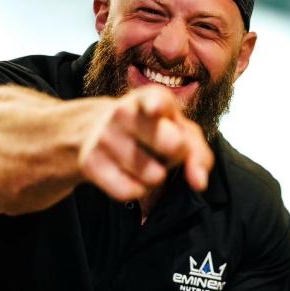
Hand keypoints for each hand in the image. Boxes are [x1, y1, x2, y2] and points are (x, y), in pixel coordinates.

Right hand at [78, 84, 212, 200]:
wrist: (94, 129)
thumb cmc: (148, 130)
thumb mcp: (177, 130)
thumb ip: (198, 153)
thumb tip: (199, 182)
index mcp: (150, 98)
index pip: (155, 101)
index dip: (156, 106)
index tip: (155, 110)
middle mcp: (124, 113)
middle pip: (173, 146)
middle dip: (177, 157)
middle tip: (165, 151)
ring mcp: (105, 138)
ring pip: (155, 176)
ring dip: (156, 176)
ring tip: (144, 161)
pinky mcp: (90, 163)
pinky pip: (131, 192)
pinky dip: (138, 190)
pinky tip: (130, 175)